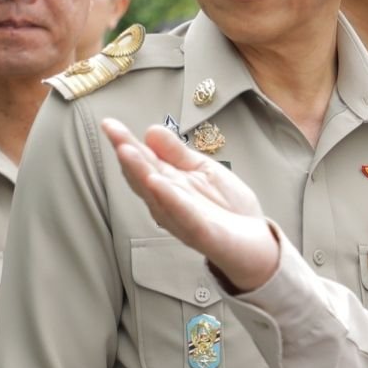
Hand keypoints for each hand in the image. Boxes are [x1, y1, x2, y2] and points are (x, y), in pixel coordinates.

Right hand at [99, 120, 279, 292]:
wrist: (257, 244)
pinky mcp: (202, 233)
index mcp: (169, 185)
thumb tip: (150, 130)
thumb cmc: (228, 208)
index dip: (126, 142)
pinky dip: (170, 199)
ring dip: (141, 172)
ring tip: (126, 150)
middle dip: (127, 153)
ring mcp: (182, 218)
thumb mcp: (203, 171)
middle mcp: (168, 202)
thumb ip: (178, 154)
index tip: (109, 123)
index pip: (144, 161)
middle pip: (143, 175)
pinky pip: (183, 215)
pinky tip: (157, 183)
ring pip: (157, 194)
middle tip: (112, 131)